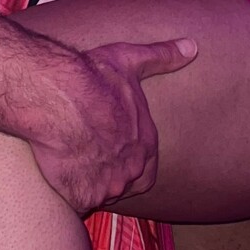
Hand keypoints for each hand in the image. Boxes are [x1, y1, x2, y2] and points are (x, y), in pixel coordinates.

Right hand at [27, 36, 197, 214]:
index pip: (145, 167)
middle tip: (88, 159)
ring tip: (72, 166)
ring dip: (89, 185)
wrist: (56, 97)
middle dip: (108, 175)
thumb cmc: (93, 79)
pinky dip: (69, 194)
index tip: (110, 149)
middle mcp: (131, 170)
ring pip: (99, 194)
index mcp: (146, 144)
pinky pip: (76, 202)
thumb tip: (192, 47)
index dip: (127, 160)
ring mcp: (107, 187)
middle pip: (122, 183)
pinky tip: (59, 176)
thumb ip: (162, 58)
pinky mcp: (80, 196)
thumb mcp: (130, 61)